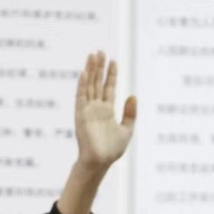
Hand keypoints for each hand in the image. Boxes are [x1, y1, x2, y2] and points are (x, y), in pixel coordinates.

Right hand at [74, 52, 135, 169]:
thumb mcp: (127, 130)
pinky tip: (83, 73)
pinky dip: (81, 85)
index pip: (109, 88)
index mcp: (107, 111)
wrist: (100, 161)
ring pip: (89, 86)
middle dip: (99, 67)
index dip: (111, 75)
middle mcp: (96, 108)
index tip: (114, 61)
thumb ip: (130, 114)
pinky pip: (80, 97)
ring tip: (92, 55)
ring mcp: (88, 110)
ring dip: (90, 71)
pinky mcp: (81, 115)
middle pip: (97, 83)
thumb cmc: (112, 150)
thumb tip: (133, 96)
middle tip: (100, 51)